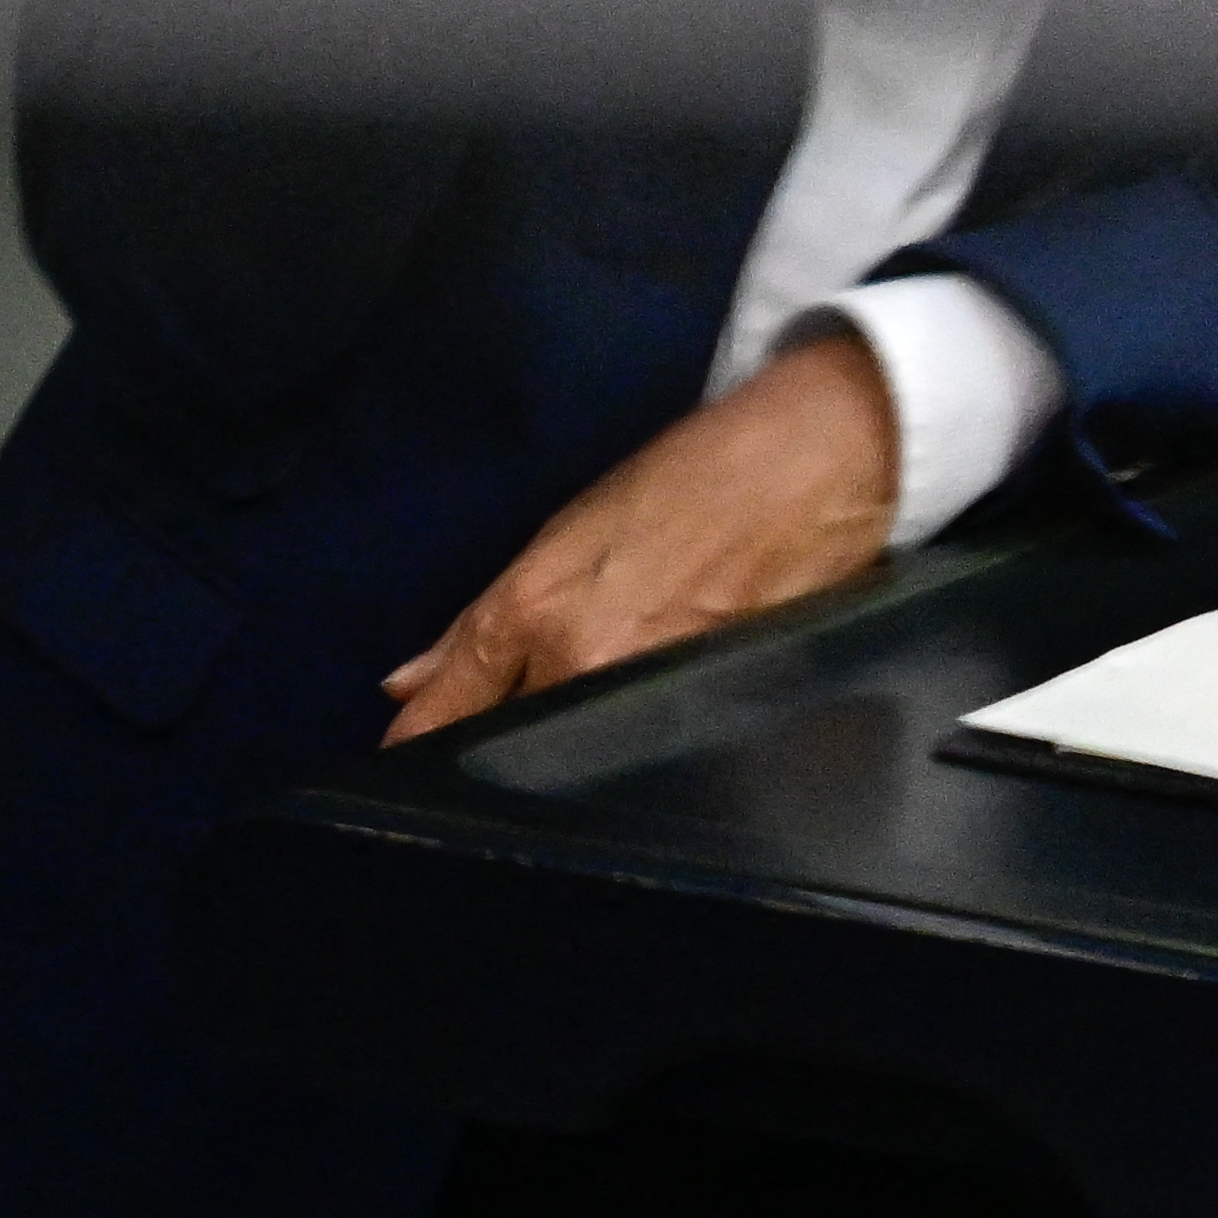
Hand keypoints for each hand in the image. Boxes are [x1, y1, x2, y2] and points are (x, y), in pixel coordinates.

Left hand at [382, 329, 898, 740]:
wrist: (819, 459)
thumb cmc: (699, 474)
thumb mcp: (571, 529)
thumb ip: (481, 622)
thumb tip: (407, 684)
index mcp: (540, 613)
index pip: (445, 717)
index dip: (414, 743)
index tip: (399, 758)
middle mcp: (588, 665)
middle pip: (505, 748)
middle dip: (486, 748)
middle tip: (493, 731)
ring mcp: (653, 694)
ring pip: (571, 756)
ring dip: (560, 748)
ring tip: (584, 707)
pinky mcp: (712, 708)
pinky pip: (641, 752)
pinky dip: (627, 743)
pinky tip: (639, 715)